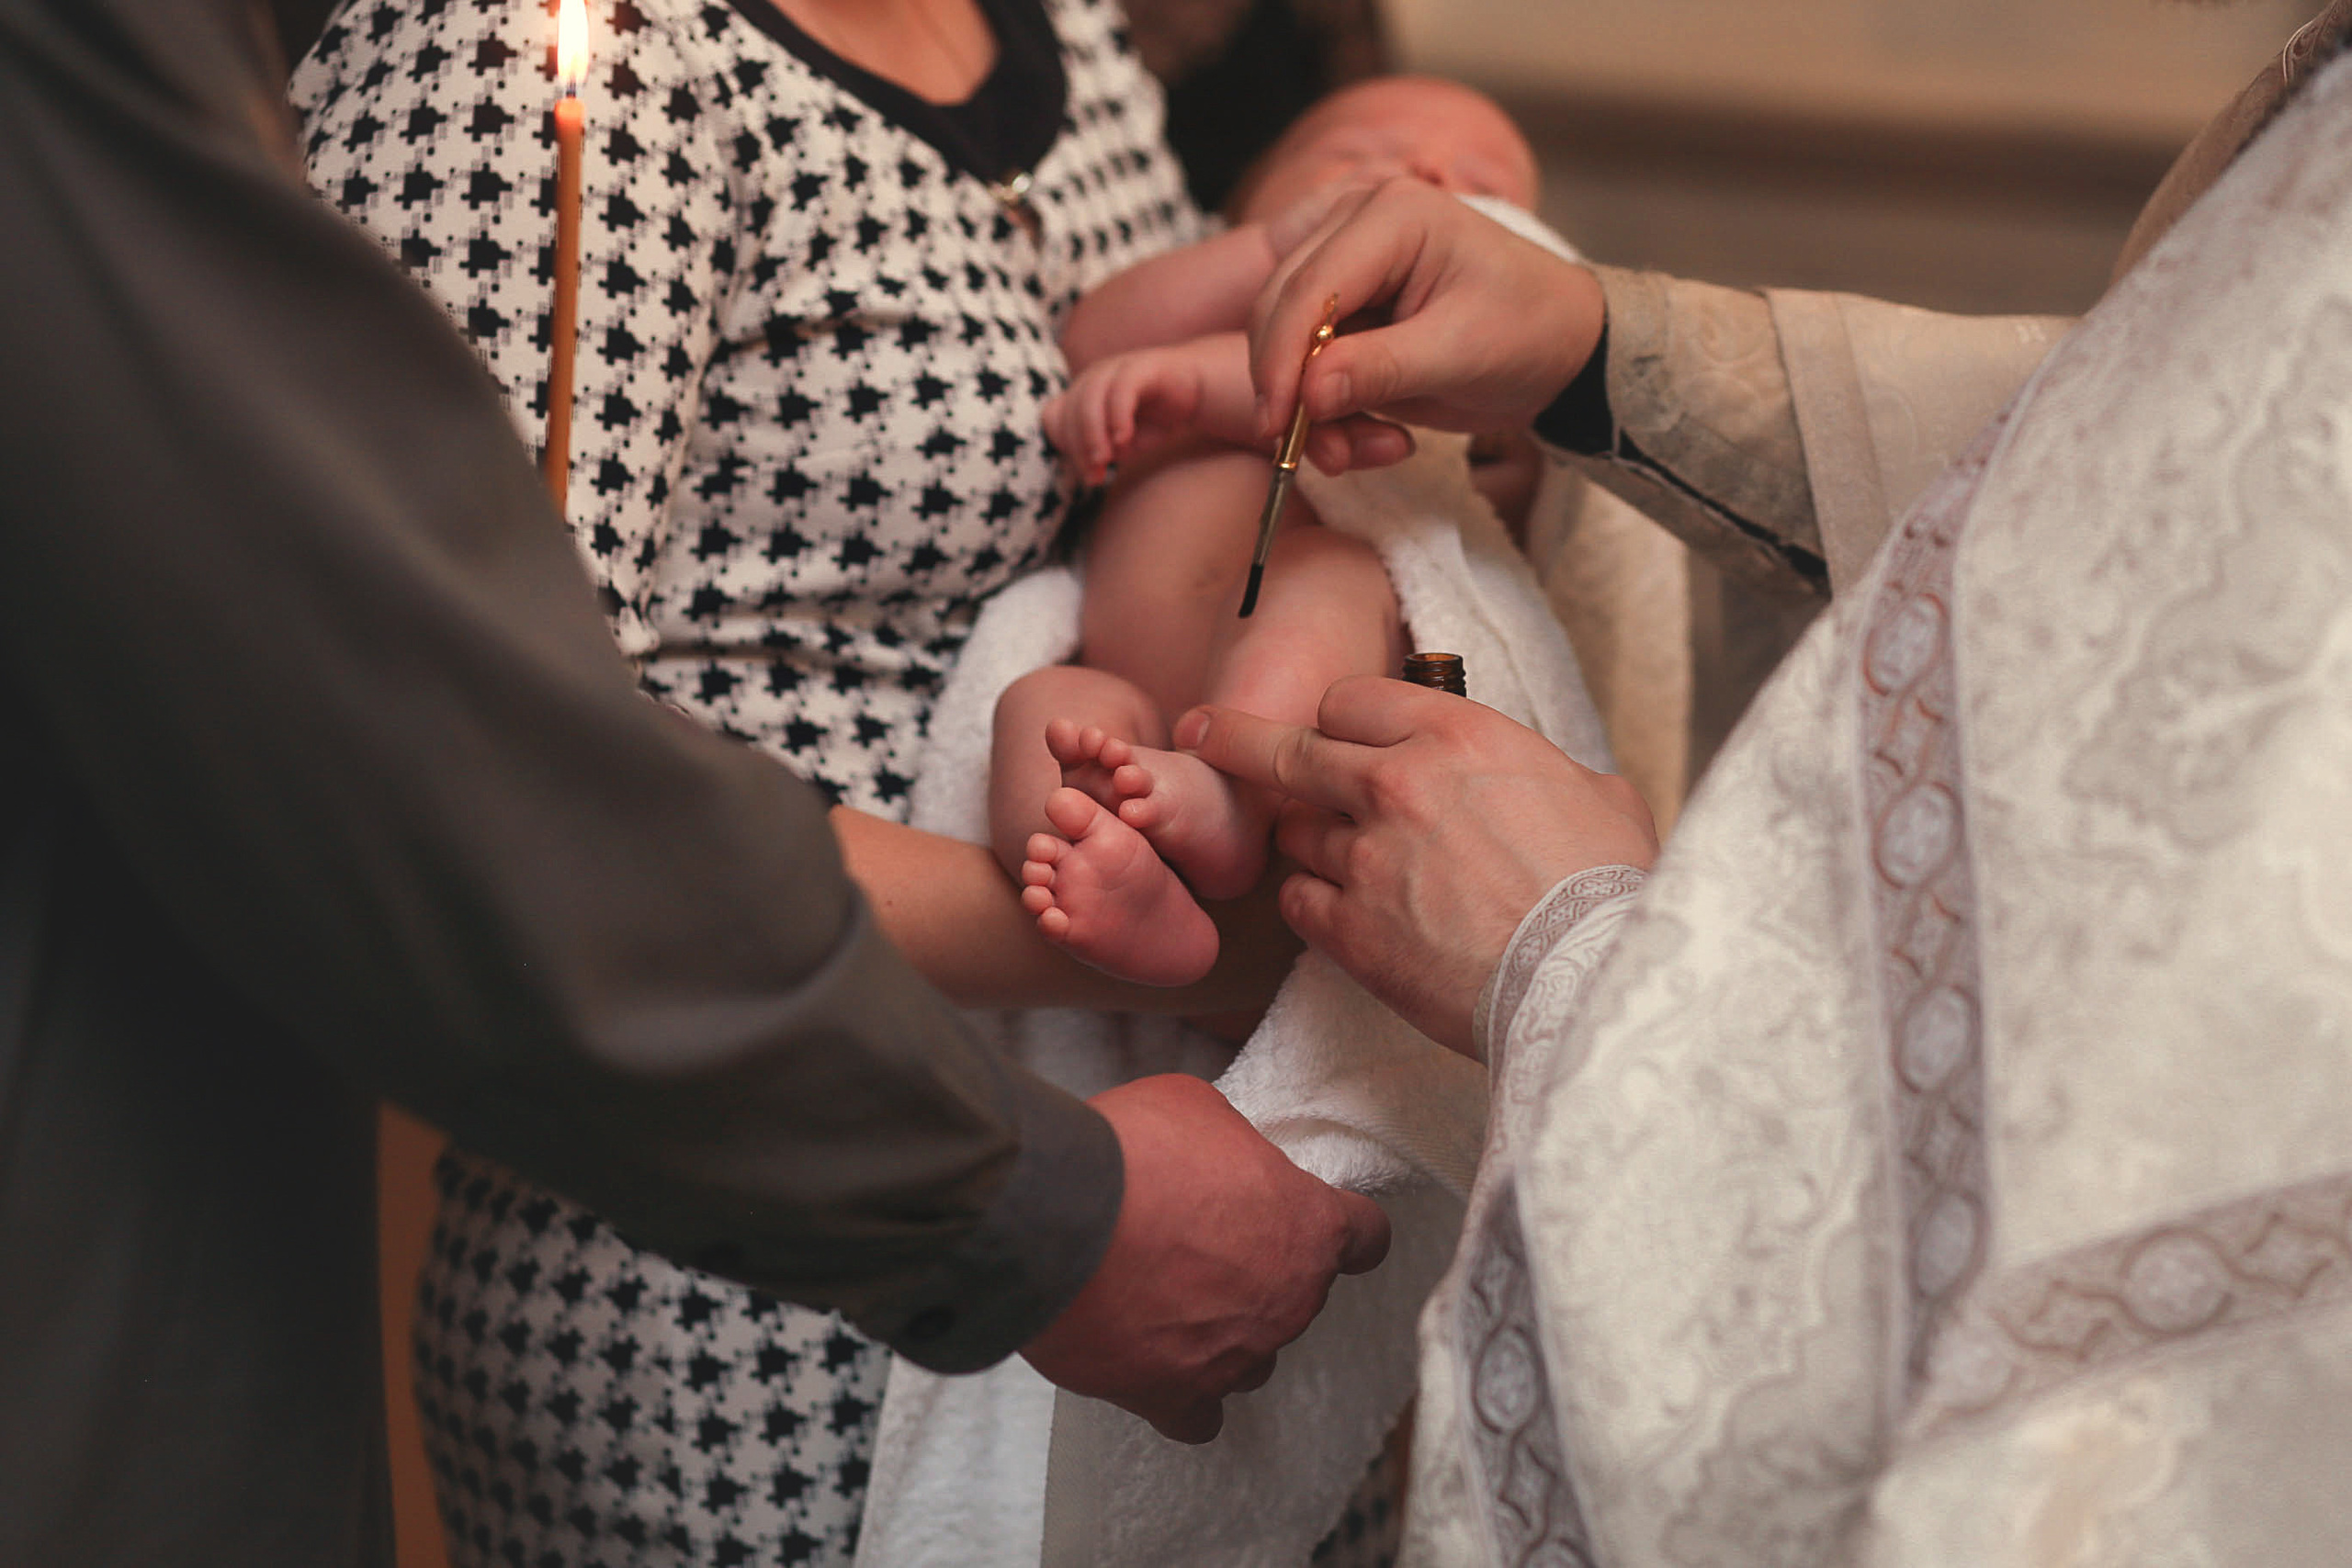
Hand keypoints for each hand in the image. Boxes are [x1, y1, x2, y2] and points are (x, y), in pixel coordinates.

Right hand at [1021, 1074, 1390, 1442]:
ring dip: (1225, 1333)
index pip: (1365, 1236)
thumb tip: (1213, 1159)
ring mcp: (1235, 1355)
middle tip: (1198, 1239)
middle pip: (1297, 1295)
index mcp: (1307, 1226)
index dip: (1343, 1227)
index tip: (1324, 1225)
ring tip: (1173, 1301)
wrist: (1057, 1216)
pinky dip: (1182, 1393)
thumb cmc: (1132, 1155)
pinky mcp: (1174, 1395)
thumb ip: (1227, 1144)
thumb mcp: (1195, 1108)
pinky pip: (1197, 1416)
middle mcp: (1287, 1300)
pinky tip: (1159, 1366)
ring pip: (1252, 1358)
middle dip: (1256, 1269)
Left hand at [1042, 341, 1219, 483]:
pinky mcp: (1140, 366)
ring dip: (1093, 433)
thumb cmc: (1156, 419)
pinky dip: (1118, 416)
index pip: (1057, 418)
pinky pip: (1121, 390)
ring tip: (1104, 460)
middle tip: (1095, 476)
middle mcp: (1093, 377)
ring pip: (1090, 399)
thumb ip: (1106, 453)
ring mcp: (1115, 368)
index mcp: (1083, 394)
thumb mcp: (1125, 443)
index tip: (1089, 476)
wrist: (1196, 392)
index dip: (1067, 448)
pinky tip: (1123, 440)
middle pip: (1071, 411)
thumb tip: (1091, 468)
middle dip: (1080, 447)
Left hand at [1175, 677, 1656, 1054]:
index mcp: (1456, 735)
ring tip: (1354, 868)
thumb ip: (1543, 773)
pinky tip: (1347, 915)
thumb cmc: (1607, 889)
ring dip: (1312, 844)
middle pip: (1287, 750)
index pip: (1352, 700)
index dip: (1343, 718)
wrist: (1587, 978)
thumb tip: (1547, 781)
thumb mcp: (1598, 796)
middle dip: (1237, 738)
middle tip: (1201, 730)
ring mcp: (1364, 857)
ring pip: (1295, 833)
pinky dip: (1313, 903)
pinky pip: (1298, 901)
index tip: (1337, 732)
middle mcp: (1394, 783)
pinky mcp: (1349, 929)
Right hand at [1247, 176, 1605, 476]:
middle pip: (1281, 311)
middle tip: (1315, 454)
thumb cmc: (1529, 332)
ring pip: (1287, 345)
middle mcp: (1356, 227)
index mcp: (1392, 216)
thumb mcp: (1462, 354)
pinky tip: (1377, 437)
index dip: (1282, 361)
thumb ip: (1381, 369)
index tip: (1277, 427)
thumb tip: (1309, 394)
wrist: (1560, 347)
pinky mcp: (1346, 310)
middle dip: (1292, 391)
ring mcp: (1346, 267)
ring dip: (1313, 413)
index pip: (1309, 288)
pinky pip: (1308, 368)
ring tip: (1365, 453)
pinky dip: (1330, 414)